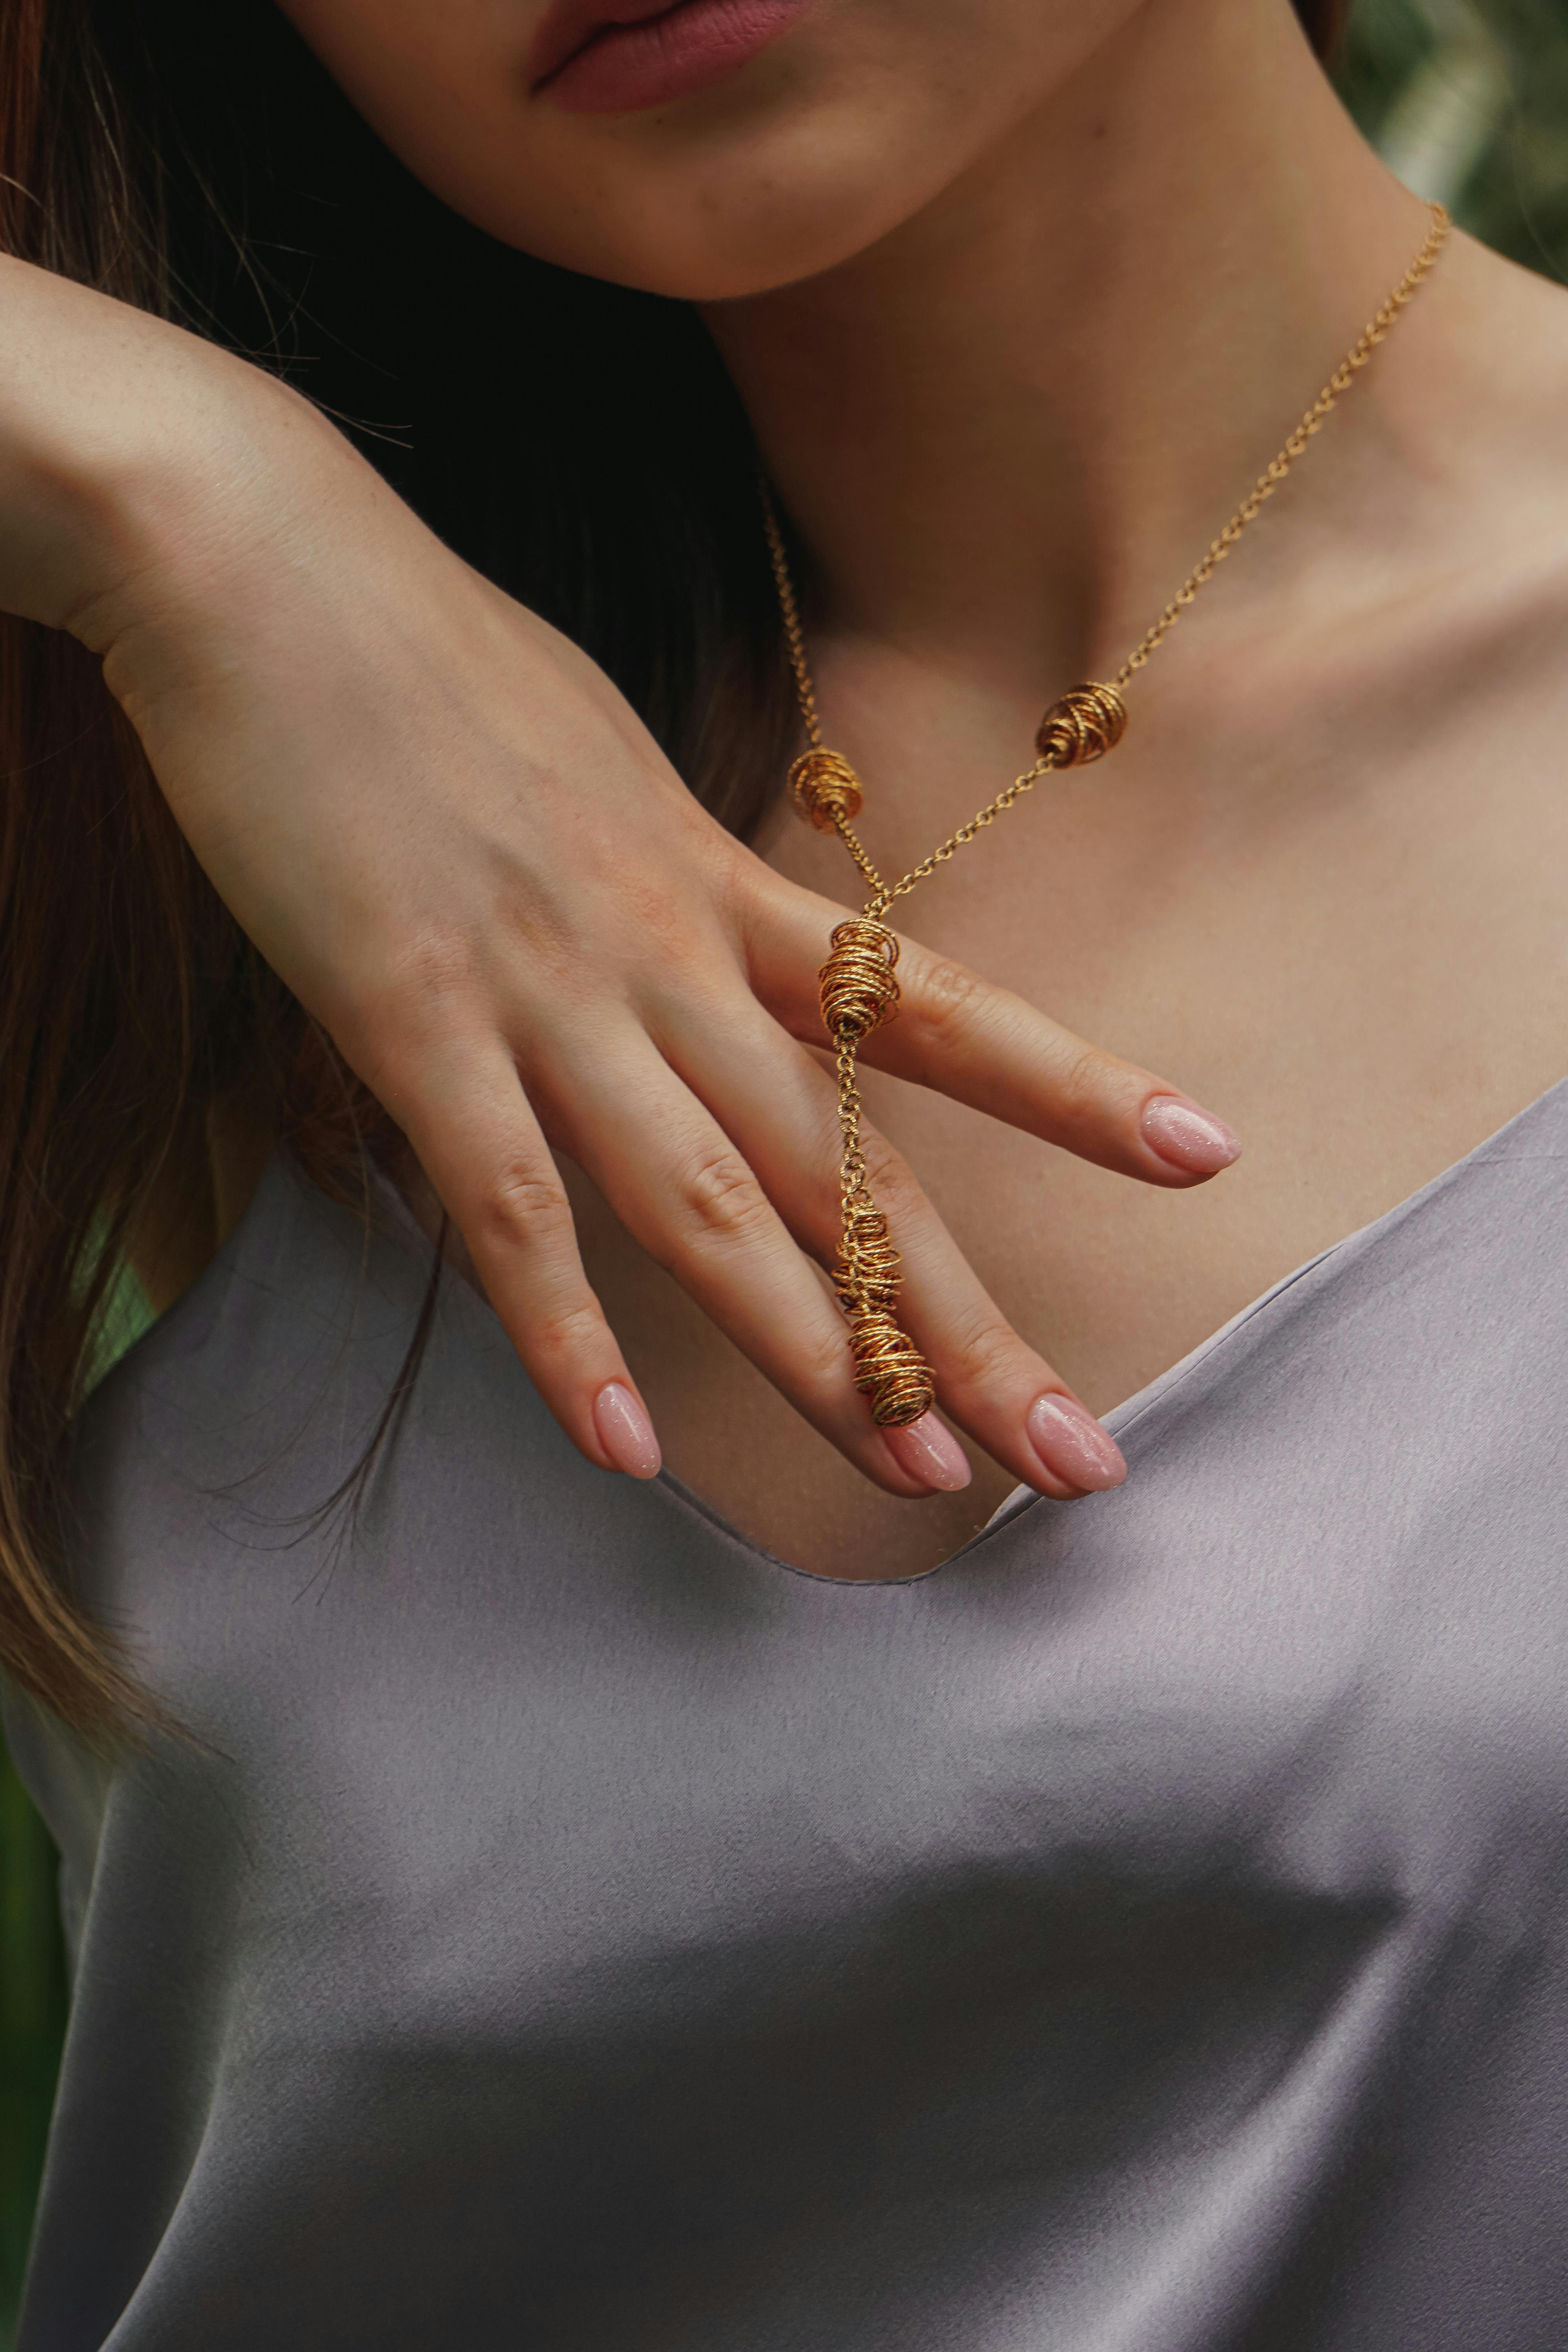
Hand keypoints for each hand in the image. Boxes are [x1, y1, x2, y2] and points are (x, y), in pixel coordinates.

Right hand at [5, 263, 1236, 1500]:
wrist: (253, 557)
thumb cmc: (421, 653)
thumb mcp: (597, 756)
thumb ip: (667, 873)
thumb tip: (713, 933)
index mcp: (713, 878)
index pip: (928, 1006)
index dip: (1072, 1082)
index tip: (1202, 1149)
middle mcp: (662, 946)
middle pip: (847, 1160)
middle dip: (967, 1319)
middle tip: (1082, 1454)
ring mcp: (542, 984)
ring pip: (707, 1202)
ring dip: (818, 1356)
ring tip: (919, 1482)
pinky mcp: (407, 1014)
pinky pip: (504, 1201)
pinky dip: (563, 1329)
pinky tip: (623, 1446)